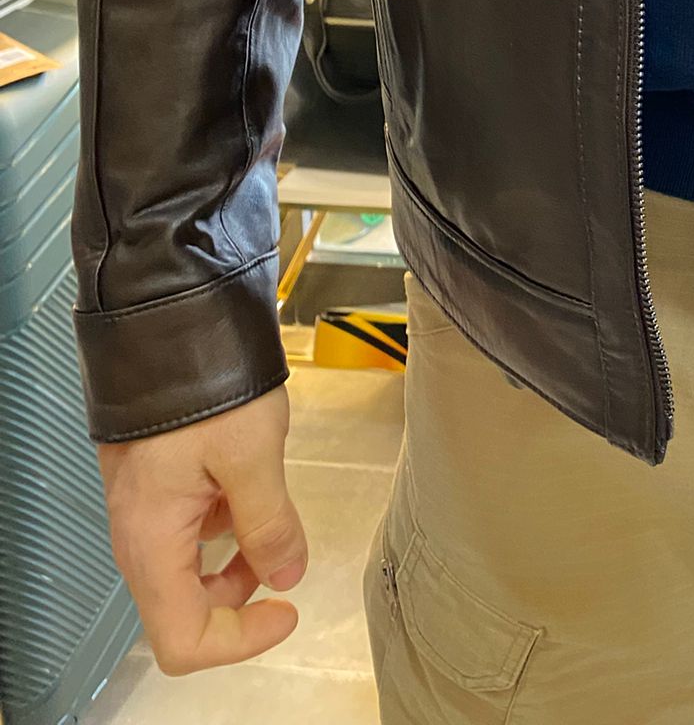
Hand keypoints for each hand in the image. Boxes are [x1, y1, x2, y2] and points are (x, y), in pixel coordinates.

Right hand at [97, 385, 306, 674]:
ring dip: (235, 555)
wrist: (166, 320)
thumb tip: (289, 573)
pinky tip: (248, 478)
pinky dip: (225, 519)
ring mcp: (145, 507)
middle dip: (240, 596)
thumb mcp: (253, 454)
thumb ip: (271, 524)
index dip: (240, 639)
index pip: (184, 640)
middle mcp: (139, 534)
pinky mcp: (157, 481)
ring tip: (268, 505)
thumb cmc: (200, 378)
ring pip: (189, 566)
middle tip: (283, 555)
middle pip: (184, 609)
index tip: (286, 610)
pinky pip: (189, 526)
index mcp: (152, 542)